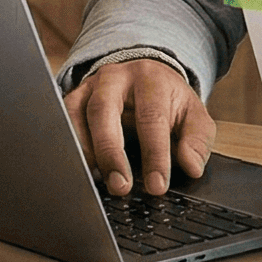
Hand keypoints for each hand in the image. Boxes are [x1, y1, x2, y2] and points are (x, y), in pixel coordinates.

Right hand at [62, 57, 214, 196]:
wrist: (146, 75)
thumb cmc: (169, 101)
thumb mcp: (193, 116)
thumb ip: (197, 141)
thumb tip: (191, 166)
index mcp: (151, 79)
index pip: (151, 117)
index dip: (154, 154)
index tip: (156, 185)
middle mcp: (116, 78)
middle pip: (105, 111)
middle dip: (111, 153)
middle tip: (120, 186)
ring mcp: (90, 87)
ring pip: (78, 115)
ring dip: (86, 151)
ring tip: (97, 182)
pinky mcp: (74, 98)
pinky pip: (64, 120)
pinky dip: (70, 146)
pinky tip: (81, 168)